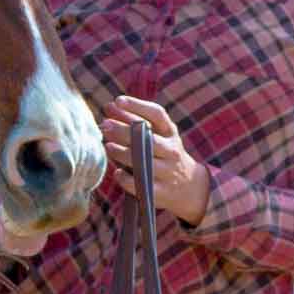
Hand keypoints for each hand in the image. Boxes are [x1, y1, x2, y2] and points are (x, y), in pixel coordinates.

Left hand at [101, 95, 209, 225]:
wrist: (188, 185)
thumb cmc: (163, 154)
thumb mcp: (157, 136)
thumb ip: (134, 121)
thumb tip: (109, 107)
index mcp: (169, 132)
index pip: (156, 114)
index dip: (137, 106)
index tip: (118, 101)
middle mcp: (171, 150)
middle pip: (148, 138)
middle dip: (124, 131)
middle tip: (105, 125)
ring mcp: (168, 171)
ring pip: (144, 161)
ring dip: (123, 153)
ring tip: (108, 146)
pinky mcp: (161, 191)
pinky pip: (142, 185)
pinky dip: (127, 179)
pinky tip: (117, 173)